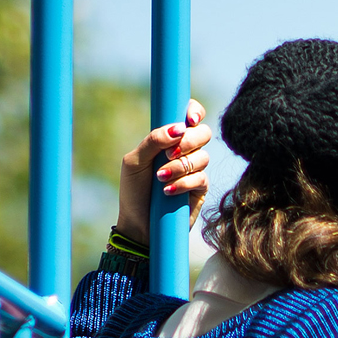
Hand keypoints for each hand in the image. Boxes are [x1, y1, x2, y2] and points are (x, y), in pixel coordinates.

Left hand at [117, 99, 210, 242]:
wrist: (139, 226)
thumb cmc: (134, 192)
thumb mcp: (134, 162)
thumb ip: (153, 141)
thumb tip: (178, 128)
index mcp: (169, 138)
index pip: (190, 115)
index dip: (194, 111)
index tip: (189, 119)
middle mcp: (185, 151)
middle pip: (203, 133)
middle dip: (188, 141)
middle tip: (168, 154)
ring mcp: (194, 170)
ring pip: (203, 157)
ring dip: (180, 166)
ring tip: (160, 178)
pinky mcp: (200, 190)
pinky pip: (201, 178)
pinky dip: (183, 183)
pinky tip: (167, 191)